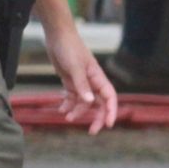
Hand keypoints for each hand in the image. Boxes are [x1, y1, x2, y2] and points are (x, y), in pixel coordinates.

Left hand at [43, 19, 117, 134]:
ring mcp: (81, 81)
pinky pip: (72, 97)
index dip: (111, 111)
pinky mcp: (70, 80)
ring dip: (77, 111)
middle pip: (99, 104)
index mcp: (97, 77)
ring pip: (83, 102)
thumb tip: (90, 101)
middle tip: (92, 132)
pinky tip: (60, 109)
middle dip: (97, 118)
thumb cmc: (69, 48)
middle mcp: (91, 81)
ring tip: (66, 117)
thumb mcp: (74, 67)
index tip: (109, 125)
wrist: (57, 35)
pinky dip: (67, 103)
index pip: (110, 97)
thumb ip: (81, 85)